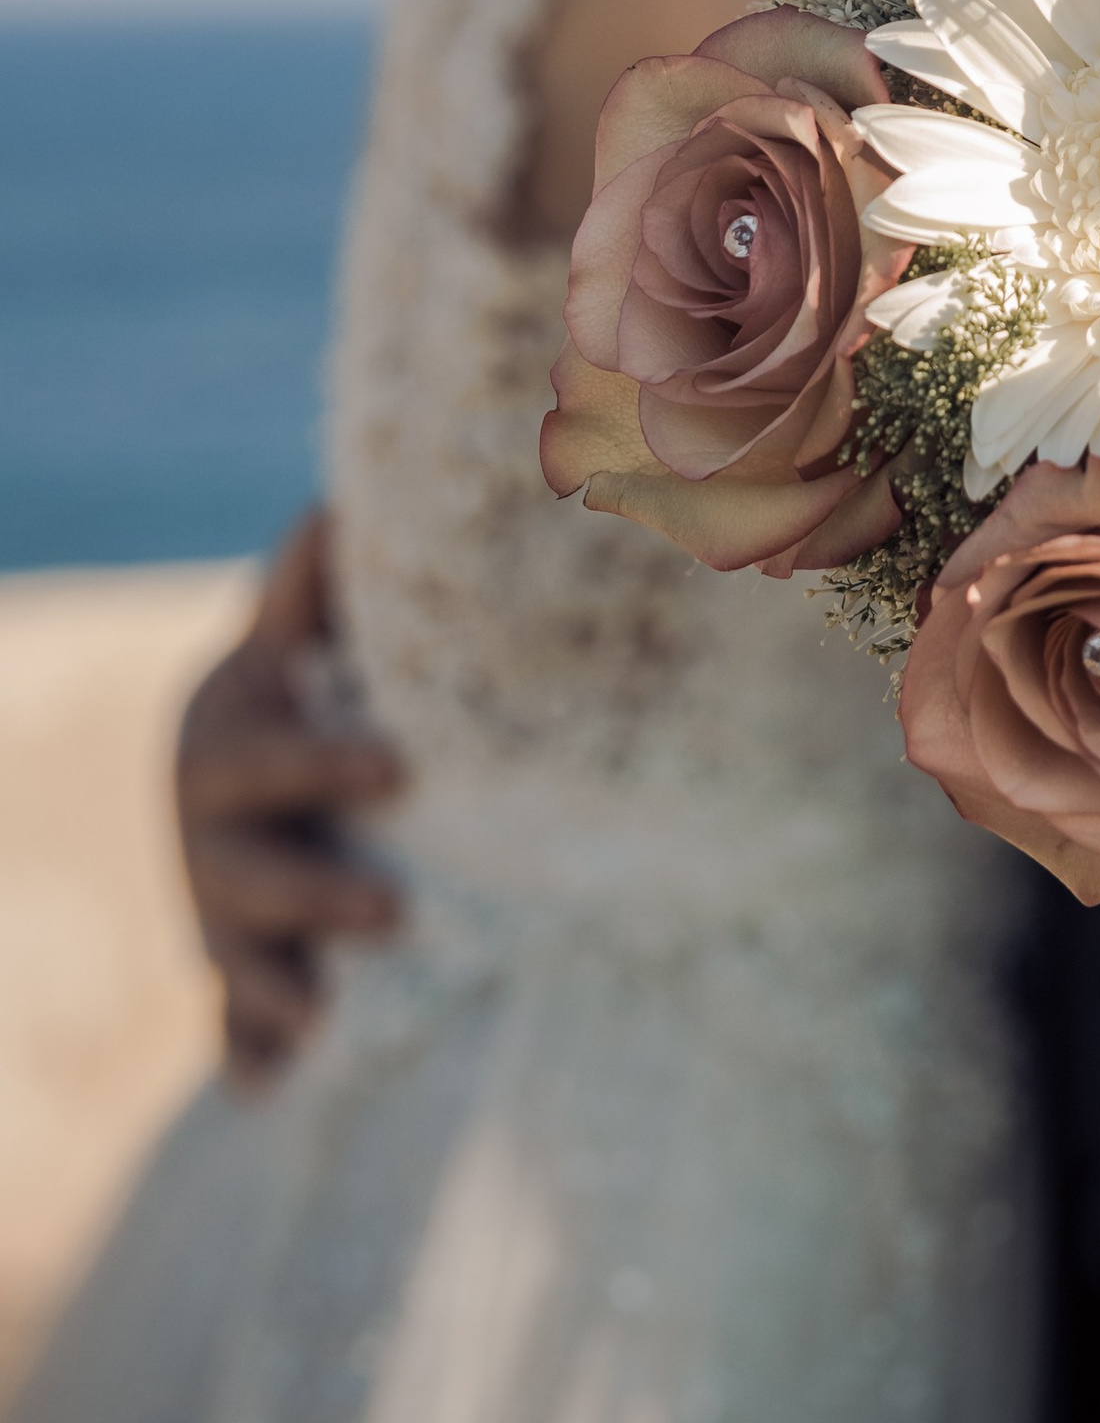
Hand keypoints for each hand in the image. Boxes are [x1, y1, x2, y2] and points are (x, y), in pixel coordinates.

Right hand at [175, 505, 405, 1084]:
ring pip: (234, 962)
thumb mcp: (300, 630)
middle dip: (314, 895)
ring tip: (328, 1018)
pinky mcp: (234, 977)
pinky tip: (274, 1088)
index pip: (272, 757)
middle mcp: (210, 835)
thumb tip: (342, 498)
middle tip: (394, 914)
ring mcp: (218, 912)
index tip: (402, 771)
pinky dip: (251, 1060)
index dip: (324, 765)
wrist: (236, 765)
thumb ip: (318, 578)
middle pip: (248, 872)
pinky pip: (231, 1031)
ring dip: (277, 993)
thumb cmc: (301, 679)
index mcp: (229, 742)